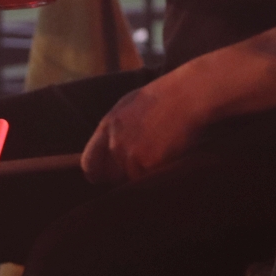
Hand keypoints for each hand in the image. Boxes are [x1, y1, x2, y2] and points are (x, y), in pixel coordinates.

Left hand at [80, 80, 202, 183]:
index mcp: (107, 125)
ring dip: (143, 173)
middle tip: (141, 163)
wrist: (187, 95)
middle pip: (111, 174)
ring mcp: (130, 154)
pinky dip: (157, 173)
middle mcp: (114, 142)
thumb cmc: (163, 97)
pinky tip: (167, 156)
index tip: (100, 178)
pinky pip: (148, 179)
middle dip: (123, 173)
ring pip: (132, 178)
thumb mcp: (128, 106)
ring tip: (159, 154)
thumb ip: (115, 128)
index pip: (89, 161)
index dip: (95, 173)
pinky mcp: (147, 164)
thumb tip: (109, 149)